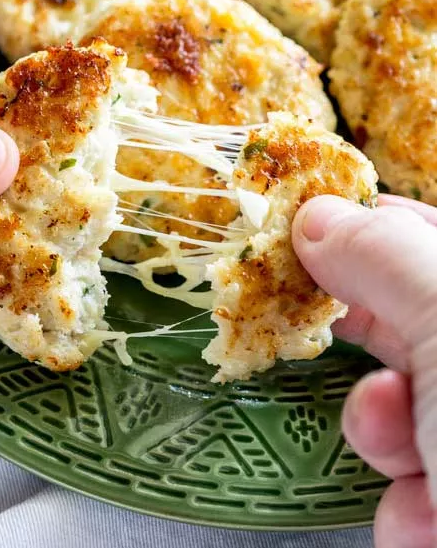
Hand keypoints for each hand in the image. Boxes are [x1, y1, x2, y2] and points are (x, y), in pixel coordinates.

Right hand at [293, 194, 436, 547]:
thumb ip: (384, 254)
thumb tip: (316, 217)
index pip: (433, 235)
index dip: (377, 224)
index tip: (311, 227)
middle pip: (415, 320)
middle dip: (366, 330)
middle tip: (310, 314)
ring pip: (406, 408)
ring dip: (381, 428)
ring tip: (399, 440)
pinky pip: (413, 487)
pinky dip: (406, 507)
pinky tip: (427, 519)